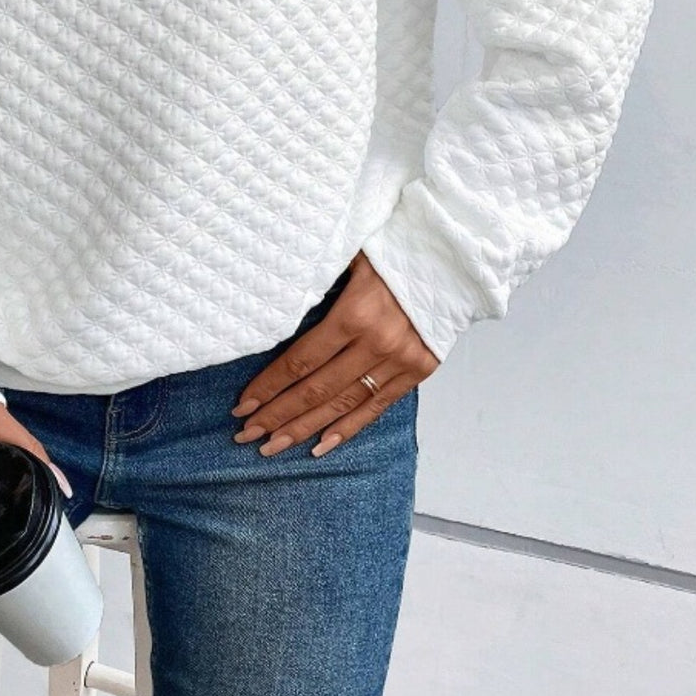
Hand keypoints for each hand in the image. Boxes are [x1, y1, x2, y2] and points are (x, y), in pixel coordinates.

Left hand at [231, 251, 439, 456]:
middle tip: (246, 435)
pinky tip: (320, 446)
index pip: (301, 360)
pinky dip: (348, 428)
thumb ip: (315, 282)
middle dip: (277, 415)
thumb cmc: (393, 247)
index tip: (243, 404)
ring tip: (273, 447)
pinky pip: (377, 406)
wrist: (453, 257)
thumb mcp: (347, 255)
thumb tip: (274, 304)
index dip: (270, 385)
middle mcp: (376, 343)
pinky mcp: (419, 370)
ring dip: (305, 428)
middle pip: (317, 389)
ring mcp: (400, 360)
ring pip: (344, 404)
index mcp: (354, 313)